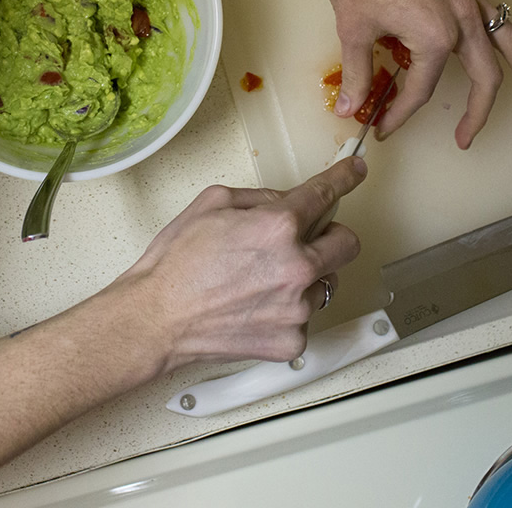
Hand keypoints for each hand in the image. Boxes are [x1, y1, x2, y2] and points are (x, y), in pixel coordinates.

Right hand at [117, 158, 366, 369]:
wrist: (156, 318)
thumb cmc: (177, 263)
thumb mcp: (213, 203)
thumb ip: (260, 197)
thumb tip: (287, 201)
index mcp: (278, 227)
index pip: (326, 193)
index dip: (345, 177)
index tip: (355, 171)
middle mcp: (297, 267)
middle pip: (348, 244)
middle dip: (331, 235)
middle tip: (305, 240)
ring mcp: (298, 308)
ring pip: (327, 282)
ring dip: (306, 277)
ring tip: (262, 282)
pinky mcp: (292, 340)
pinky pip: (306, 317)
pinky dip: (288, 310)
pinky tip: (255, 307)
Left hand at [324, 0, 511, 147]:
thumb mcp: (354, 31)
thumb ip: (357, 74)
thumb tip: (348, 108)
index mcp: (434, 39)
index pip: (420, 89)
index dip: (400, 113)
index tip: (383, 126)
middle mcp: (462, 19)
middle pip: (483, 75)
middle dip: (478, 111)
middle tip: (468, 136)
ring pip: (508, 37)